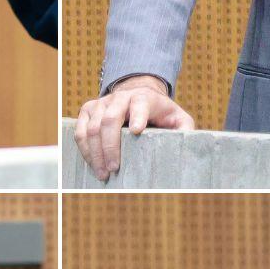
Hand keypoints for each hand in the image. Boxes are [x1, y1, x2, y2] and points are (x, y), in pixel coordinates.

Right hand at [74, 75, 193, 180]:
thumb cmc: (161, 113)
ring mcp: (102, 102)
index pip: (140, 104)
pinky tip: (92, 163)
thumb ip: (185, 130)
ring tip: (103, 173)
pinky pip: (80, 131)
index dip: (138, 116)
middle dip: (110, 146)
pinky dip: (84, 149)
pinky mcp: (88, 109)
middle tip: (114, 169)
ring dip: (95, 153)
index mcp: (145, 97)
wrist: (138, 95)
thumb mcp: (178, 119)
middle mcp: (121, 97)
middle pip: (110, 119)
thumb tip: (188, 147)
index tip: (137, 132)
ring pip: (92, 127)